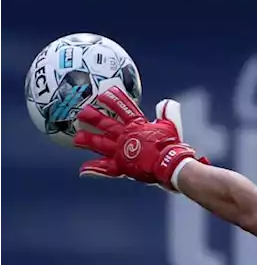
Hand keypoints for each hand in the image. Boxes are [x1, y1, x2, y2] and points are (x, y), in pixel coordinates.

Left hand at [74, 87, 207, 190]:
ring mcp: (121, 151)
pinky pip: (105, 168)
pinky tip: (83, 170)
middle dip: (94, 118)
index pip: (125, 109)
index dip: (115, 100)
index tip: (104, 94)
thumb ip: (168, 112)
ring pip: (101, 144)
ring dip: (89, 140)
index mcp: (138, 126)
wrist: (168, 164)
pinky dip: (95, 169)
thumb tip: (166, 102)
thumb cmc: (170, 144)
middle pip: (107, 125)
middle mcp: (126, 136)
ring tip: (77, 138)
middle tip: (82, 113)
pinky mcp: (121, 166)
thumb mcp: (171, 125)